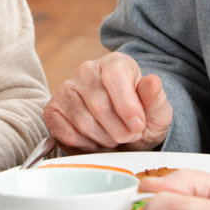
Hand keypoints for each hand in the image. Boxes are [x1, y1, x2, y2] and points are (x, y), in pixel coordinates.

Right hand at [43, 51, 170, 151]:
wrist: (122, 132)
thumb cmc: (139, 119)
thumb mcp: (157, 113)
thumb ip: (156, 99)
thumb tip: (152, 82)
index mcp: (114, 64)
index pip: (115, 77)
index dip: (127, 106)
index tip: (138, 126)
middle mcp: (86, 71)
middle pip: (100, 105)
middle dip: (119, 130)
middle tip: (129, 136)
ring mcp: (66, 89)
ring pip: (83, 122)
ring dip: (104, 140)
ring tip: (113, 138)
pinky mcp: (53, 110)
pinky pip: (67, 134)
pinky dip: (86, 146)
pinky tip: (96, 141)